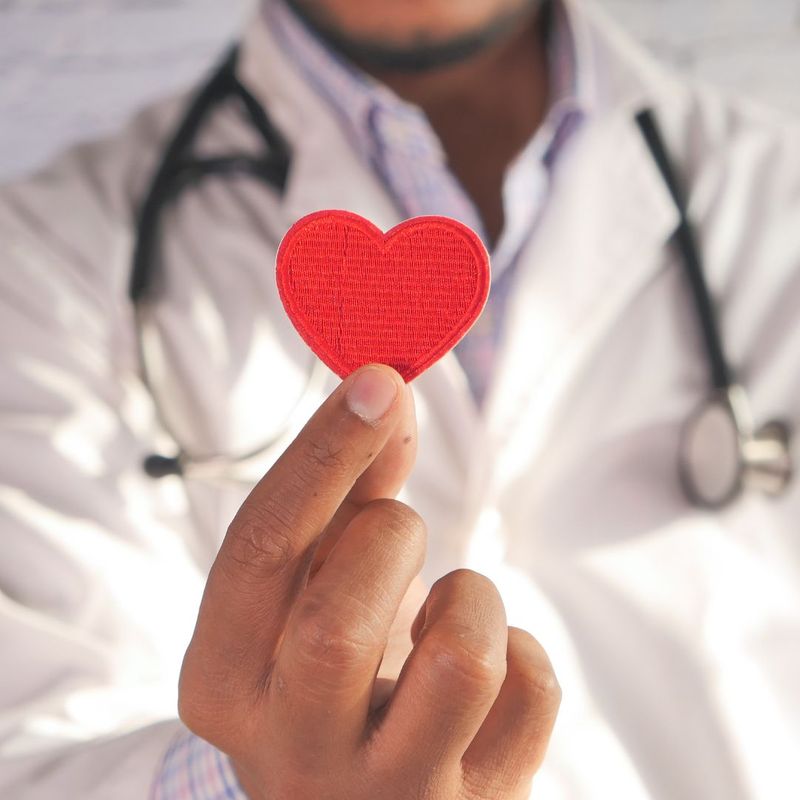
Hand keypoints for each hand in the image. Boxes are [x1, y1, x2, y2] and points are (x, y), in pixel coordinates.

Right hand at [178, 365, 560, 798]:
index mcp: (226, 683)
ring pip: (460, 664)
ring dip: (471, 597)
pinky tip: (485, 665)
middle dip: (388, 536)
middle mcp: (291, 753)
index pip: (260, 553)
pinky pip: (530, 692)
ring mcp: (387, 795)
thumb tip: (386, 392)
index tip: (378, 379)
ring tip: (447, 607)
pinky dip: (521, 650)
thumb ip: (343, 491)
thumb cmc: (325, 670)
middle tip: (397, 531)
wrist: (356, 794)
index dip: (322, 455)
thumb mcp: (310, 590)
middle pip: (340, 622)